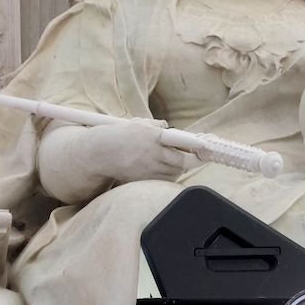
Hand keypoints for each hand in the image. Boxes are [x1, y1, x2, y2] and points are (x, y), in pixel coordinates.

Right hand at [76, 119, 192, 182]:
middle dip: (191, 160)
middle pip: (182, 162)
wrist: (101, 153)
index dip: (195, 145)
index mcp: (153, 136)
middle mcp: (153, 154)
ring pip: (174, 172)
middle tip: (196, 157)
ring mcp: (149, 169)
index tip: (203, 146)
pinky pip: (163, 180)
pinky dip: (168, 176)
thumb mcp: (139, 124)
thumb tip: (168, 127)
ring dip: (179, 168)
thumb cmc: (120, 136)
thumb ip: (156, 125)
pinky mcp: (144, 180)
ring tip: (175, 162)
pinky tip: (163, 169)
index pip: (180, 141)